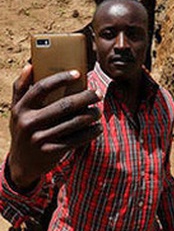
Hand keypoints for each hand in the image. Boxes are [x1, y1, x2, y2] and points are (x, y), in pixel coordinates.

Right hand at [7, 65, 102, 189]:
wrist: (21, 165)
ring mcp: (39, 138)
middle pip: (64, 105)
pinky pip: (76, 139)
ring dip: (91, 115)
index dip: (61, 79)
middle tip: (98, 93)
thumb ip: (21, 88)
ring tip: (98, 111)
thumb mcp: (17, 111)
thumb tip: (30, 65)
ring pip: (74, 122)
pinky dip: (90, 132)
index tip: (78, 73)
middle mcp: (28, 123)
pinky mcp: (51, 151)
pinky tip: (97, 128)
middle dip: (86, 97)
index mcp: (21, 108)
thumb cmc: (24, 130)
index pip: (41, 88)